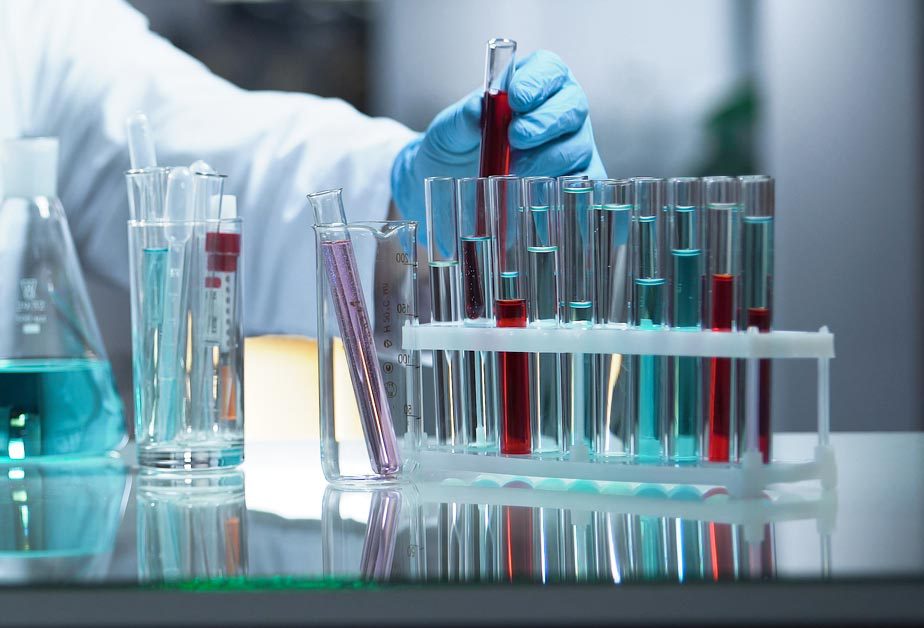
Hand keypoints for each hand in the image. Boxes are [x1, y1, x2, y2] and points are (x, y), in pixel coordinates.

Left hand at [391, 50, 605, 231]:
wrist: (455, 185)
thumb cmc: (458, 148)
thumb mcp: (449, 131)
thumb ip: (461, 119)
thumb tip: (476, 108)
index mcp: (534, 84)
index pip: (548, 70)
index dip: (537, 82)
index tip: (516, 99)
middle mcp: (560, 111)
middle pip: (573, 107)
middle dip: (545, 123)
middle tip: (515, 138)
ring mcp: (572, 146)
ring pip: (577, 147)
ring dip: (547, 159)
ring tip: (515, 170)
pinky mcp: (575, 181)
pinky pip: (583, 184)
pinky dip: (564, 189)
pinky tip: (536, 194)